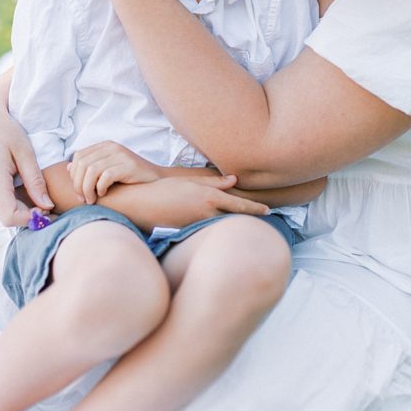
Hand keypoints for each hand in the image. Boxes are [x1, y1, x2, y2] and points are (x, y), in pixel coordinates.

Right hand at [0, 71, 52, 227]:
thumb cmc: (4, 130)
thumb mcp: (24, 151)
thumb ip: (35, 180)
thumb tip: (47, 206)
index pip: (10, 218)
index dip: (31, 218)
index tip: (48, 207)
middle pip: (10, 217)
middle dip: (31, 214)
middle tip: (52, 201)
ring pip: (5, 211)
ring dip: (24, 207)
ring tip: (41, 191)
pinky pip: (1, 203)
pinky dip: (16, 200)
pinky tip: (27, 186)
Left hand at [68, 141, 162, 202]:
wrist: (157, 181)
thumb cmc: (130, 179)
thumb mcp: (108, 170)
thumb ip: (90, 167)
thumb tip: (68, 167)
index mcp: (105, 146)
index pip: (78, 156)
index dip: (74, 175)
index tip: (79, 192)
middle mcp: (112, 147)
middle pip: (82, 164)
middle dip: (78, 184)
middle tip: (84, 199)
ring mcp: (120, 155)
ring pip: (91, 170)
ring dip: (87, 188)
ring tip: (91, 199)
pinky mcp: (128, 165)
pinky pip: (105, 176)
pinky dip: (100, 188)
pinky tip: (103, 194)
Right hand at [104, 175, 270, 231]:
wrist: (142, 206)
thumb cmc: (164, 189)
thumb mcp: (190, 181)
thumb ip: (214, 182)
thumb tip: (234, 179)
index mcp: (209, 197)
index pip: (239, 204)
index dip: (255, 208)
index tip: (268, 210)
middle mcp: (207, 212)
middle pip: (235, 217)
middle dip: (248, 216)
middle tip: (265, 216)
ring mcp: (199, 224)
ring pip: (223, 224)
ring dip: (234, 222)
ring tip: (248, 221)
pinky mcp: (191, 231)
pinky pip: (210, 229)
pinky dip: (219, 226)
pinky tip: (223, 226)